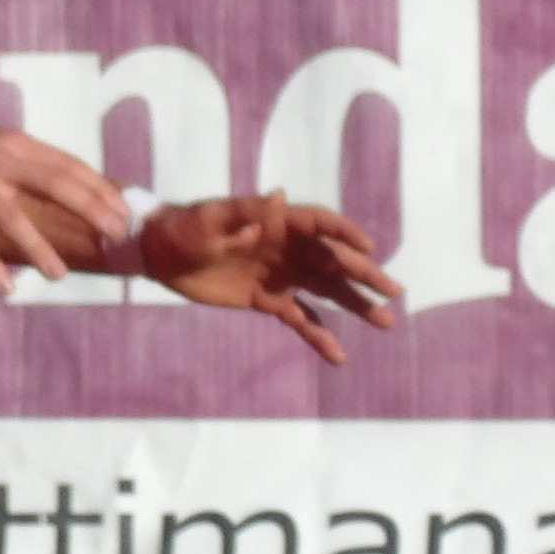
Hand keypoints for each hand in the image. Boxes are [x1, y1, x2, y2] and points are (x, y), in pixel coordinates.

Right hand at [0, 116, 130, 296]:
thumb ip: (26, 168)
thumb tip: (75, 194)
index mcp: (13, 144)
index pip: (67, 164)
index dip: (99, 188)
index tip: (125, 212)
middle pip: (54, 183)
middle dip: (90, 209)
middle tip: (115, 236)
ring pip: (13, 217)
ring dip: (39, 248)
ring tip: (59, 275)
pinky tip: (7, 288)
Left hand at [138, 193, 401, 363]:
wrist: (161, 255)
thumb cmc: (183, 228)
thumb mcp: (209, 219)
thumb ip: (242, 212)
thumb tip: (277, 197)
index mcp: (276, 221)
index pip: (320, 224)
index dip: (344, 234)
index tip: (368, 249)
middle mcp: (287, 248)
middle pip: (333, 260)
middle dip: (364, 275)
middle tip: (394, 292)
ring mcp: (280, 275)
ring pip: (327, 290)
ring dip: (355, 304)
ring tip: (385, 321)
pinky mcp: (268, 301)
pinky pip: (300, 318)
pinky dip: (319, 335)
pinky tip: (339, 356)